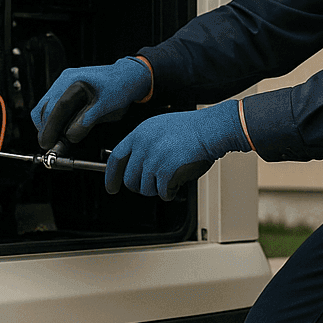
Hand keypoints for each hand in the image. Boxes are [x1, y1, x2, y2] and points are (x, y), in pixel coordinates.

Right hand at [31, 57, 152, 147]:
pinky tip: (61, 128)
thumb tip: (69, 137)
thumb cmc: (120, 89)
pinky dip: (53, 119)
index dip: (50, 127)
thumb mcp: (106, 108)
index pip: (57, 107)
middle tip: (50, 145)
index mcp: (76, 82)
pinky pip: (51, 105)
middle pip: (45, 107)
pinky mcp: (64, 88)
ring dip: (48, 124)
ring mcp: (63, 83)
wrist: (126, 76)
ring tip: (57, 139)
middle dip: (46, 128)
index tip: (47, 143)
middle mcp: (65, 80)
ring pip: (45, 107)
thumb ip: (87, 122)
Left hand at [105, 100, 246, 199]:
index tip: (111, 187)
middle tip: (152, 187)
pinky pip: (162, 192)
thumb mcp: (160, 129)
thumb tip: (137, 169)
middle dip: (140, 188)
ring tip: (169, 182)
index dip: (111, 176)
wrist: (211, 129)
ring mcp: (154, 157)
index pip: (116, 158)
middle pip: (130, 179)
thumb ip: (145, 145)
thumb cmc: (192, 130)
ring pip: (145, 188)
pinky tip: (176, 184)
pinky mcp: (166, 169)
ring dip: (157, 190)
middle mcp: (143, 144)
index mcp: (140, 133)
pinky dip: (169, 193)